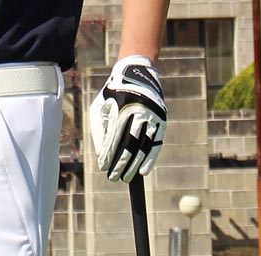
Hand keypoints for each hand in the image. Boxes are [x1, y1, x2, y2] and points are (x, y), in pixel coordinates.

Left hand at [89, 55, 166, 182]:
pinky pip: (157, 142)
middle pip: (130, 144)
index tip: (104, 168)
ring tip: (127, 178)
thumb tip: (102, 157)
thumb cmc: (113, 94)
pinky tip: (143, 171)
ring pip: (144, 145)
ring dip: (135, 164)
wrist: (137, 72)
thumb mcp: (99, 108)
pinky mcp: (161, 118)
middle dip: (121, 164)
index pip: (114, 138)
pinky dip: (150, 158)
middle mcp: (139, 111)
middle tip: (114, 177)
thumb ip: (99, 132)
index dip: (109, 155)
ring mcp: (152, 115)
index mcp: (122, 107)